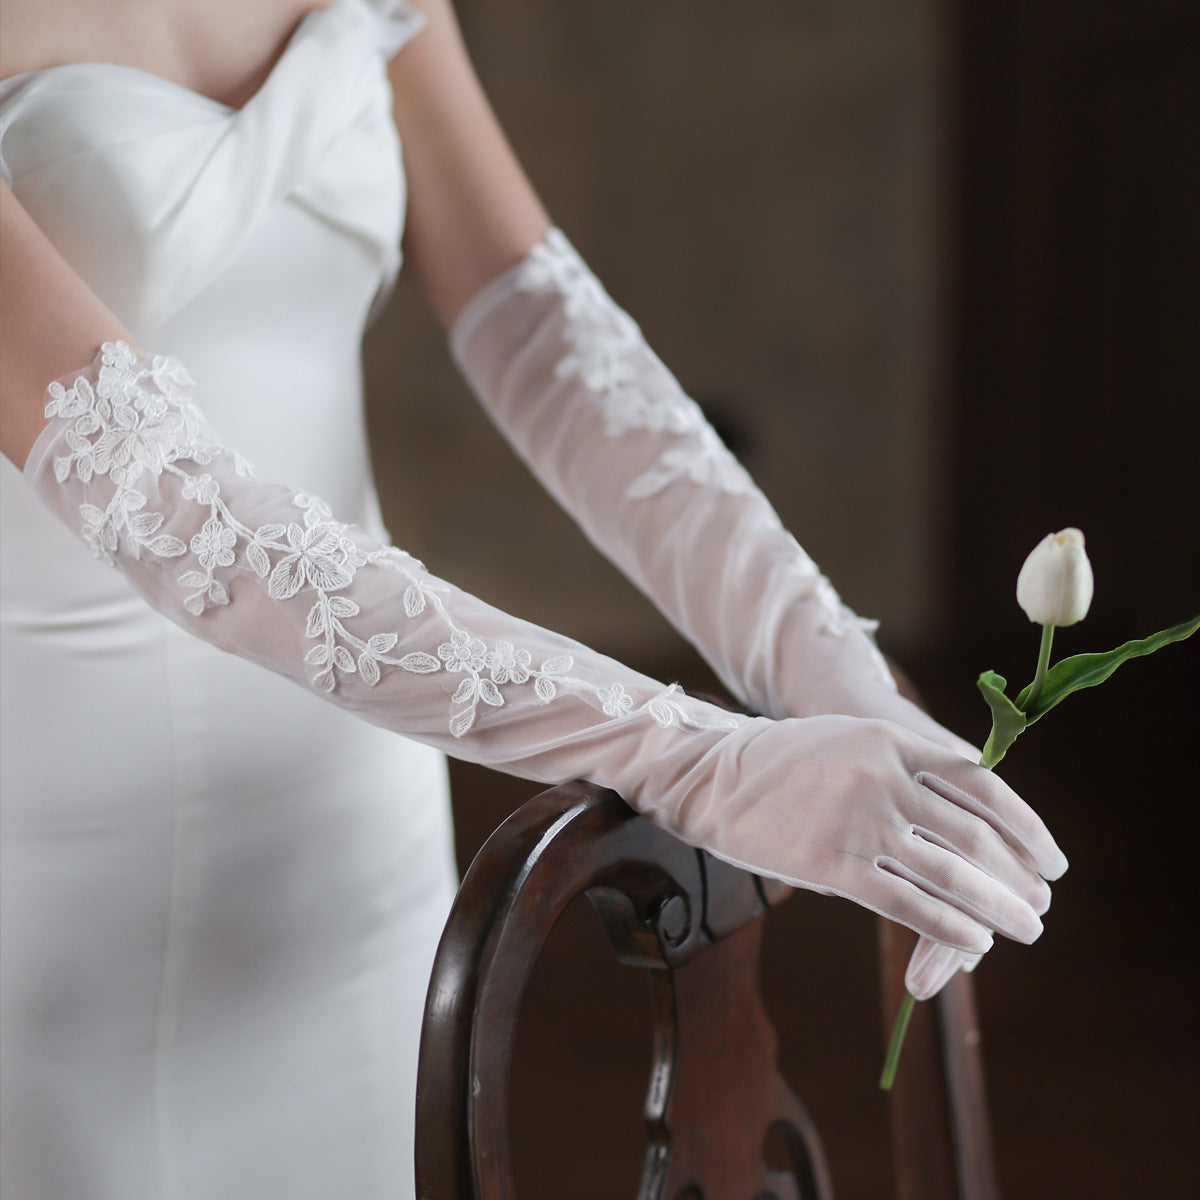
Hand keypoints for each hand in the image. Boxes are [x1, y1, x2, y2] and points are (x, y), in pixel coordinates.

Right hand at [644, 714, 1065, 955]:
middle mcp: (884, 777)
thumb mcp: (854, 741)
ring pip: (949, 874)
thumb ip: (910, 767)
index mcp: (894, 740)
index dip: (1026, 827)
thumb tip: (972, 812)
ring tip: (1023, 930)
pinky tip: (973, 943)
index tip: (1051, 859)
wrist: (714, 776)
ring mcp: (859, 821)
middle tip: (1040, 906)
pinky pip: (907, 904)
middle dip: (1017, 878)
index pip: (983, 786)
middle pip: (975, 836)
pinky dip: (948, 928)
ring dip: (997, 909)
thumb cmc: (787, 762)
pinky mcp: (833, 864)